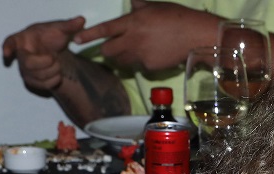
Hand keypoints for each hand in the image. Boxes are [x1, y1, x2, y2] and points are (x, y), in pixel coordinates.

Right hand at [2, 17, 86, 93]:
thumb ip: (69, 25)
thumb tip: (82, 20)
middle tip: (54, 57)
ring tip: (57, 64)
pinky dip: (55, 80)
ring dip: (53, 71)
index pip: (10, 42)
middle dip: (45, 63)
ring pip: (37, 76)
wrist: (54, 51)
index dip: (8, 48)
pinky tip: (58, 74)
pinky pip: (43, 85)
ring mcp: (24, 70)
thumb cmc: (51, 37)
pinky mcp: (32, 81)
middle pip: (27, 64)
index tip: (7, 52)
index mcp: (22, 39)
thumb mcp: (60, 29)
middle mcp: (20, 55)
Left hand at [73, 0, 219, 72]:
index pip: (106, 29)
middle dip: (107, 50)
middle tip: (111, 48)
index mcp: (133, 22)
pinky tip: (154, 55)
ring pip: (122, 61)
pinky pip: (139, 66)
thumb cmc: (178, 17)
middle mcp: (134, 39)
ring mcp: (142, 55)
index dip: (89, 35)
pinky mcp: (151, 67)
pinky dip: (142, 62)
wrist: (196, 36)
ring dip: (123, 57)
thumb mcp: (156, 7)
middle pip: (109, 51)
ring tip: (135, 50)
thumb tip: (132, 4)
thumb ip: (139, 7)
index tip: (77, 40)